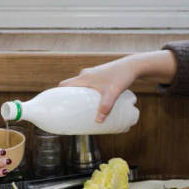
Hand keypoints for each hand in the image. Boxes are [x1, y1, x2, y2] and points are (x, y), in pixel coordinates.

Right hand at [59, 51, 175, 121]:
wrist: (132, 66)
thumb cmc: (121, 77)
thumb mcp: (112, 93)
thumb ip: (105, 107)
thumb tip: (98, 122)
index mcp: (84, 78)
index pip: (64, 85)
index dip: (57, 94)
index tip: (56, 105)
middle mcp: (86, 75)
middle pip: (71, 87)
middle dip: (68, 98)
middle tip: (69, 111)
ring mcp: (93, 74)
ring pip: (80, 86)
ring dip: (78, 95)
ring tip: (81, 108)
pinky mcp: (100, 76)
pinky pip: (88, 85)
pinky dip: (87, 92)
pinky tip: (92, 101)